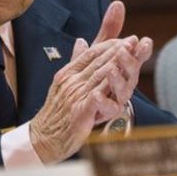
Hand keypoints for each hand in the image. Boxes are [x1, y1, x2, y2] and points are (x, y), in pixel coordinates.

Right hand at [30, 1, 152, 163]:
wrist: (43, 137)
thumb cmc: (58, 110)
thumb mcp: (65, 81)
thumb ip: (77, 61)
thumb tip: (81, 40)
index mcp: (68, 73)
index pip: (90, 54)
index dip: (109, 45)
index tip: (126, 38)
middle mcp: (71, 82)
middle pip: (97, 62)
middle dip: (116, 50)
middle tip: (133, 41)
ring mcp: (75, 97)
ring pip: (98, 77)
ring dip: (114, 65)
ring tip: (129, 55)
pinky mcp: (79, 114)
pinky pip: (94, 100)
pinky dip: (104, 92)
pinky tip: (115, 85)